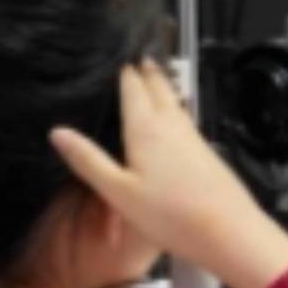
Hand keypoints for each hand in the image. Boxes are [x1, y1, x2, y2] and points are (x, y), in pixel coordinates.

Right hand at [50, 61, 287, 287]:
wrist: (229, 232)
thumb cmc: (171, 215)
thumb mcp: (118, 192)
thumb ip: (88, 160)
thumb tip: (58, 132)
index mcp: (146, 128)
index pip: (133, 87)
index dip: (124, 70)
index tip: (115, 55)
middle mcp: (172, 124)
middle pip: (158, 87)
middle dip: (146, 70)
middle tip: (137, 56)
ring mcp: (193, 137)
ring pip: (175, 100)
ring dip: (162, 85)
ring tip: (153, 75)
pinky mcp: (206, 152)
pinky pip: (185, 118)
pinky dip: (174, 107)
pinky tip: (174, 117)